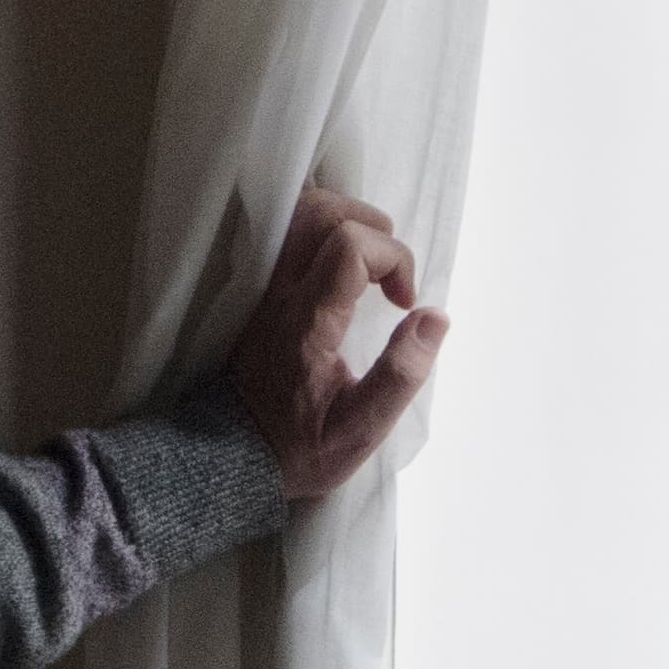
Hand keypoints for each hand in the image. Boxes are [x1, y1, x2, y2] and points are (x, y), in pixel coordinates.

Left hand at [229, 188, 449, 503]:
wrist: (234, 456)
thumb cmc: (301, 446)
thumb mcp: (361, 429)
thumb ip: (401, 374)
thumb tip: (434, 317)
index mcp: (307, 324)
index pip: (349, 247)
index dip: (393, 258)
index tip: (403, 301)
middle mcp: (278, 295)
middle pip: (320, 212)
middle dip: (372, 227)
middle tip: (389, 274)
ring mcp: (261, 287)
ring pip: (298, 214)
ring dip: (346, 223)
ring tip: (369, 266)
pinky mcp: (255, 289)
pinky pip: (285, 233)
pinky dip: (321, 231)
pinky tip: (340, 265)